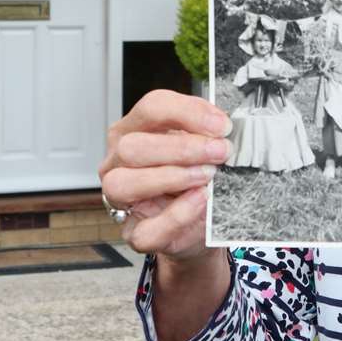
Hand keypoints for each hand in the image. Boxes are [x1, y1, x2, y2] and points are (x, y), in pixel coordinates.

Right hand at [99, 90, 229, 260]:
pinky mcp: (134, 233)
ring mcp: (119, 199)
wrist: (200, 223)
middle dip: (182, 148)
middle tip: (219, 152)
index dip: (188, 112)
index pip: (151, 108)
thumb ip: (206, 134)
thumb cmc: (194, 178)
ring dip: (172, 177)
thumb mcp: (200, 148)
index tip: (221, 126)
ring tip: (207, 176)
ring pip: (124, 184)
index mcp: (133, 130)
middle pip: (132, 146)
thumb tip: (223, 127)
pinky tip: (199, 201)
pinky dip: (177, 215)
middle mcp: (118, 162)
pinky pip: (147, 229)